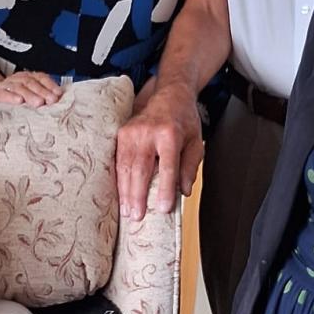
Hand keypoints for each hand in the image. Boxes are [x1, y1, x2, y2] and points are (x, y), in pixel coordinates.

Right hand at [0, 70, 62, 107]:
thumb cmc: (11, 98)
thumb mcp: (27, 96)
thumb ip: (41, 96)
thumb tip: (57, 101)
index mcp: (27, 78)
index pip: (41, 77)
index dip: (50, 85)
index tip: (58, 94)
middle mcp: (17, 79)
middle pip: (31, 83)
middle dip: (43, 92)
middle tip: (51, 100)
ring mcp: (5, 85)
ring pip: (19, 87)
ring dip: (30, 95)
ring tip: (38, 103)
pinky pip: (2, 93)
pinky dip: (10, 97)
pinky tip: (18, 101)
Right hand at [115, 81, 202, 219]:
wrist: (170, 96)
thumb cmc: (184, 123)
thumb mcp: (196, 143)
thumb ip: (190, 167)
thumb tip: (184, 191)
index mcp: (170, 134)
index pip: (167, 166)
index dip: (165, 188)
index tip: (163, 208)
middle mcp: (148, 132)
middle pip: (140, 168)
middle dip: (137, 195)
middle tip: (137, 217)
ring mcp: (131, 132)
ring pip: (125, 167)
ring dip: (125, 192)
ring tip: (127, 211)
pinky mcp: (121, 133)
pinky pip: (117, 161)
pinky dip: (118, 180)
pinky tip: (119, 196)